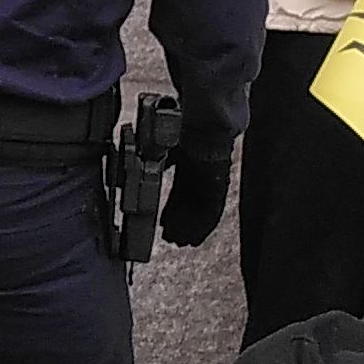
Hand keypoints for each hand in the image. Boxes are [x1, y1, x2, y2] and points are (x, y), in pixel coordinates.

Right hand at [159, 129, 232, 250]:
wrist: (204, 122)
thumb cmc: (186, 127)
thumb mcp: (166, 149)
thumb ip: (158, 162)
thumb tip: (143, 170)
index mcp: (188, 162)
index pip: (179, 193)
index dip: (171, 210)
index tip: (164, 224)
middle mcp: (201, 173)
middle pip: (190, 204)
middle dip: (180, 222)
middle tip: (171, 238)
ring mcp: (211, 179)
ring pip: (201, 209)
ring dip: (190, 227)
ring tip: (179, 240)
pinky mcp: (220, 183)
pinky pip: (213, 210)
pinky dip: (203, 225)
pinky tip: (195, 235)